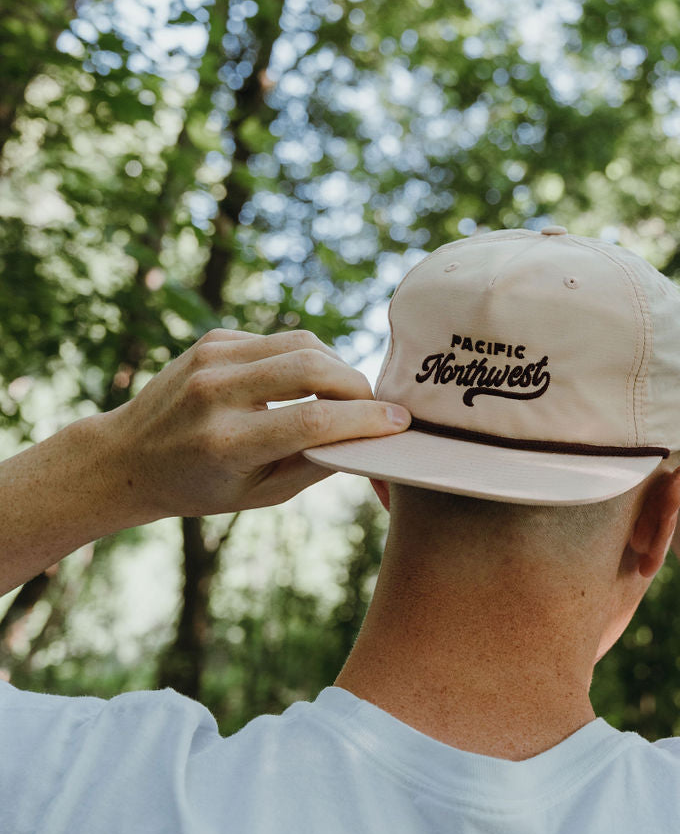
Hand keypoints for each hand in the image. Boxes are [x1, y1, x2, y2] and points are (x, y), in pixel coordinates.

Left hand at [92, 329, 409, 523]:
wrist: (127, 456)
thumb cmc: (199, 486)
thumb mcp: (260, 495)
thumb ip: (314, 463)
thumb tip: (369, 436)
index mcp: (226, 442)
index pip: (313, 420)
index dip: (364, 420)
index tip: (398, 423)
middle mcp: (215, 393)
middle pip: (313, 367)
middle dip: (358, 385)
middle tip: (374, 407)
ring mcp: (211, 358)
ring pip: (302, 342)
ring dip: (337, 366)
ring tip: (345, 395)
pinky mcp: (213, 338)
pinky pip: (279, 340)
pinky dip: (305, 359)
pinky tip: (304, 383)